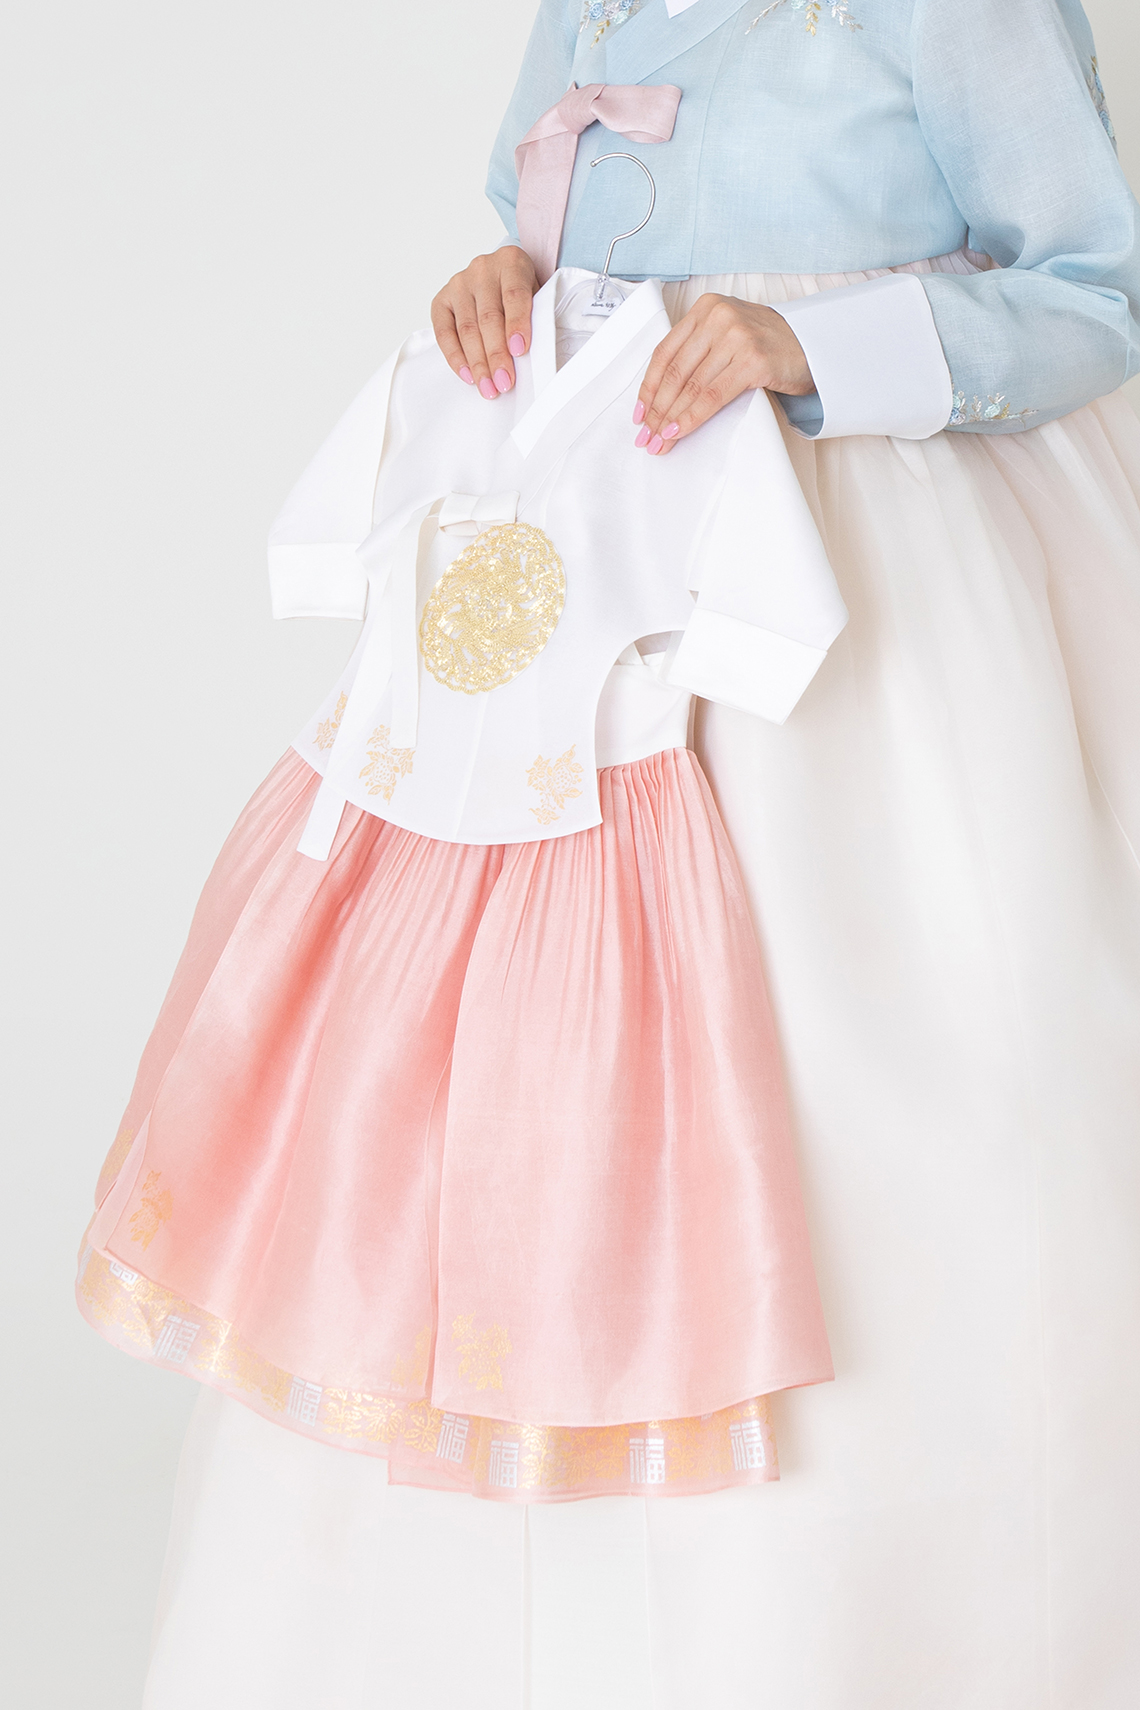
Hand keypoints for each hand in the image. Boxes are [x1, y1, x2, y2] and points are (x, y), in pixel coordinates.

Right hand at [431, 246, 538, 399]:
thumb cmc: (522, 291)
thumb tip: (528, 358)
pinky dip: (455, 357)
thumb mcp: (537, 295)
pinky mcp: (442, 299)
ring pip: (467, 329)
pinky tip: (467, 375)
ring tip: (488, 387)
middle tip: (504, 382)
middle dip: (497, 355)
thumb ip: (535, 317)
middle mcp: (482, 269)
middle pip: (488, 317)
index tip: (519, 351)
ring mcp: (459, 283)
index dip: (517, 324)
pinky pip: (444, 332)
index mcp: (511, 262)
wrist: (501, 276)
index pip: (514, 295)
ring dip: (478, 363)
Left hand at [633, 294, 813, 453]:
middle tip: (646, 437)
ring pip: (691, 386)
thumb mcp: (727, 336)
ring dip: (671, 419)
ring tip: (660, 442)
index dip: (648, 387)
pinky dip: (692, 417)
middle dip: (657, 410)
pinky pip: (712, 396)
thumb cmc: (766, 345)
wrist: (812, 346)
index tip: (639, 414)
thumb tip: (661, 396)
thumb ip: (697, 352)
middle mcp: (719, 318)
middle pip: (675, 372)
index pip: (665, 352)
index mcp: (706, 309)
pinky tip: (680, 432)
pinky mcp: (753, 361)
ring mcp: (737, 337)